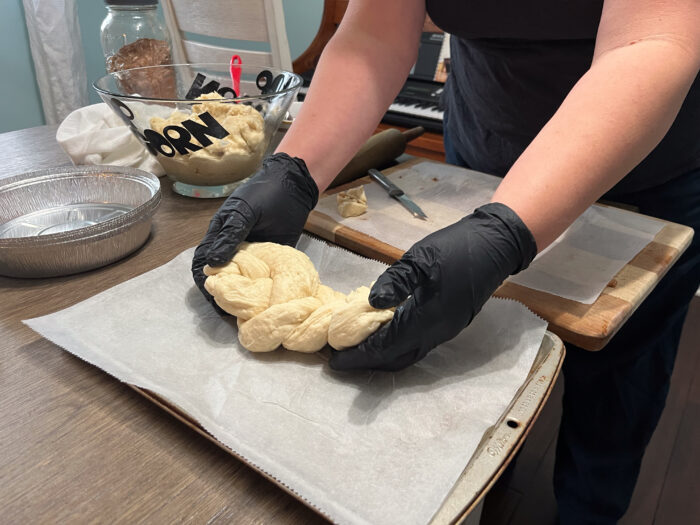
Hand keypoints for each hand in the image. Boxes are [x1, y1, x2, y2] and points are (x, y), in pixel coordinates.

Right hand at [192, 152, 318, 303]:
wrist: (294, 187)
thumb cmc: (265, 193)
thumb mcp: (245, 211)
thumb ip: (231, 234)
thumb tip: (212, 263)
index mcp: (220, 235)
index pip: (203, 262)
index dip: (204, 280)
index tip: (213, 297)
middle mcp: (233, 248)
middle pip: (221, 276)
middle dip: (223, 295)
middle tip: (231, 312)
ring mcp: (252, 256)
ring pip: (241, 281)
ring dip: (243, 295)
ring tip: (248, 311)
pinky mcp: (270, 259)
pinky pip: (263, 278)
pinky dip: (261, 290)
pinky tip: (265, 301)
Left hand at [329, 202, 536, 370]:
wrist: (496, 244)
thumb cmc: (457, 248)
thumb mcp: (421, 258)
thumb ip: (395, 282)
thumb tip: (371, 303)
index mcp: (429, 318)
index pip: (387, 346)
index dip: (360, 355)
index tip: (335, 360)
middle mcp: (437, 332)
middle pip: (396, 359)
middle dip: (367, 362)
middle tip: (340, 359)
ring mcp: (445, 331)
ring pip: (408, 354)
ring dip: (381, 355)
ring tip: (356, 349)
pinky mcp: (448, 324)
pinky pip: (417, 345)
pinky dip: (395, 346)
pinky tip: (381, 334)